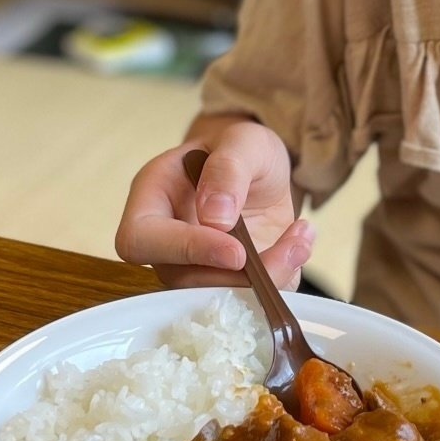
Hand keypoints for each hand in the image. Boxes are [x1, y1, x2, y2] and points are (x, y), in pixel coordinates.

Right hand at [115, 123, 313, 288]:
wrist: (262, 170)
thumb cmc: (240, 150)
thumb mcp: (243, 140)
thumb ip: (228, 168)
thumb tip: (216, 218)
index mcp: (152, 199)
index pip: (140, 240)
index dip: (183, 251)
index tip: (236, 250)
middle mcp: (166, 242)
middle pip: (180, 281)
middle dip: (237, 277)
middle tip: (285, 249)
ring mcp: (195, 268)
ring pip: (217, 298)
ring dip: (267, 279)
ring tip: (299, 239)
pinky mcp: (227, 283)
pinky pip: (249, 300)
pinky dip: (281, 278)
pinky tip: (299, 241)